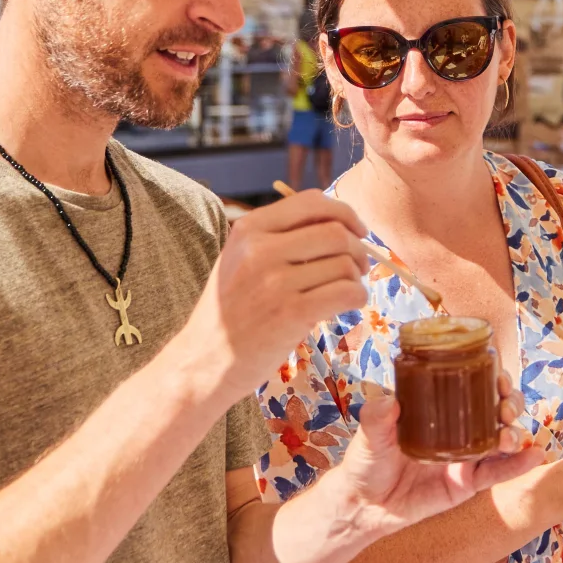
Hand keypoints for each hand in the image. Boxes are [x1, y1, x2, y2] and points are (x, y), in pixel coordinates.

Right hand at [186, 191, 370, 389]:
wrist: (203, 361)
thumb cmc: (232, 310)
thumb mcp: (242, 259)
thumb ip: (282, 236)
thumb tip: (344, 223)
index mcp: (248, 229)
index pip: (313, 201)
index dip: (345, 214)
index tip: (357, 232)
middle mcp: (259, 249)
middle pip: (337, 233)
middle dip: (359, 249)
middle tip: (358, 268)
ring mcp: (274, 282)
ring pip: (346, 264)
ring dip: (356, 278)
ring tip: (343, 291)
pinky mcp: (291, 313)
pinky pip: (348, 292)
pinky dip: (358, 298)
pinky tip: (347, 306)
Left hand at [330, 393, 544, 537]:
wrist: (363, 505)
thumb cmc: (366, 463)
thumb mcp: (370, 435)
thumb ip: (378, 417)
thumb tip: (390, 401)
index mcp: (439, 410)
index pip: (474, 388)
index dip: (493, 380)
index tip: (499, 377)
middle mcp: (458, 430)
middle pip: (496, 410)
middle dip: (510, 404)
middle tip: (504, 408)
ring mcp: (466, 457)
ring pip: (502, 439)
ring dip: (515, 432)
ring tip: (509, 437)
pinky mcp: (468, 483)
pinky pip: (497, 472)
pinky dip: (518, 465)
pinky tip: (533, 456)